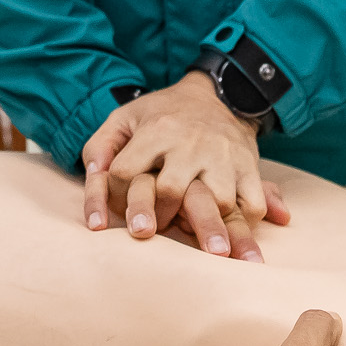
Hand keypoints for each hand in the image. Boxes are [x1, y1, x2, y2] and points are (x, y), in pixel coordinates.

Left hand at [80, 73, 290, 259]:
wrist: (216, 95)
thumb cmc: (162, 114)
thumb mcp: (124, 117)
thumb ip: (100, 146)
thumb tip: (93, 177)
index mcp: (156, 130)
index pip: (125, 172)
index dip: (114, 198)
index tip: (115, 211)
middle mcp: (190, 144)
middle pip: (170, 190)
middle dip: (156, 217)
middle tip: (148, 234)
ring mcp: (223, 156)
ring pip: (216, 200)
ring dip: (206, 227)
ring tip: (202, 250)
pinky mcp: (249, 166)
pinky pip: (251, 203)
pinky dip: (244, 223)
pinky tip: (233, 235)